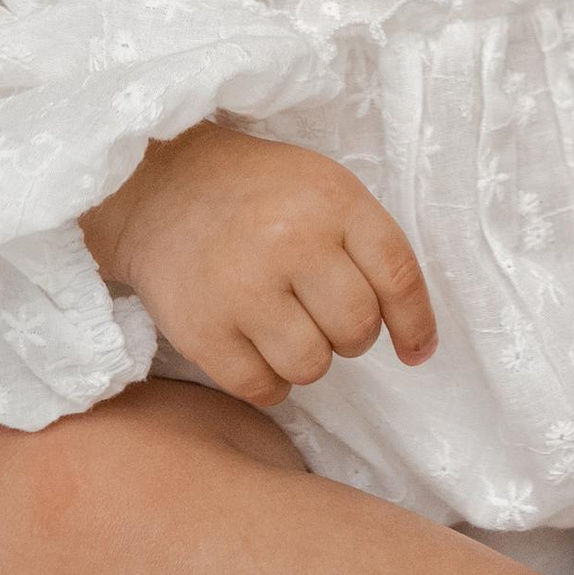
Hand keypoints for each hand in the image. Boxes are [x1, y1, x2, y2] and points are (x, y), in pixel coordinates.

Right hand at [82, 127, 435, 410]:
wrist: (157, 186)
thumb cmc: (256, 193)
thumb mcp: (322, 188)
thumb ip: (370, 248)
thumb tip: (416, 341)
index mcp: (331, 201)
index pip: (398, 278)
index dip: (415, 324)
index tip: (416, 351)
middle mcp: (291, 241)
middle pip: (357, 329)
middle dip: (350, 335)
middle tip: (322, 315)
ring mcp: (243, 287)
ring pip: (311, 367)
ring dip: (307, 359)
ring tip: (284, 328)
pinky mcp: (202, 330)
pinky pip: (261, 388)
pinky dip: (267, 382)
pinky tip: (255, 350)